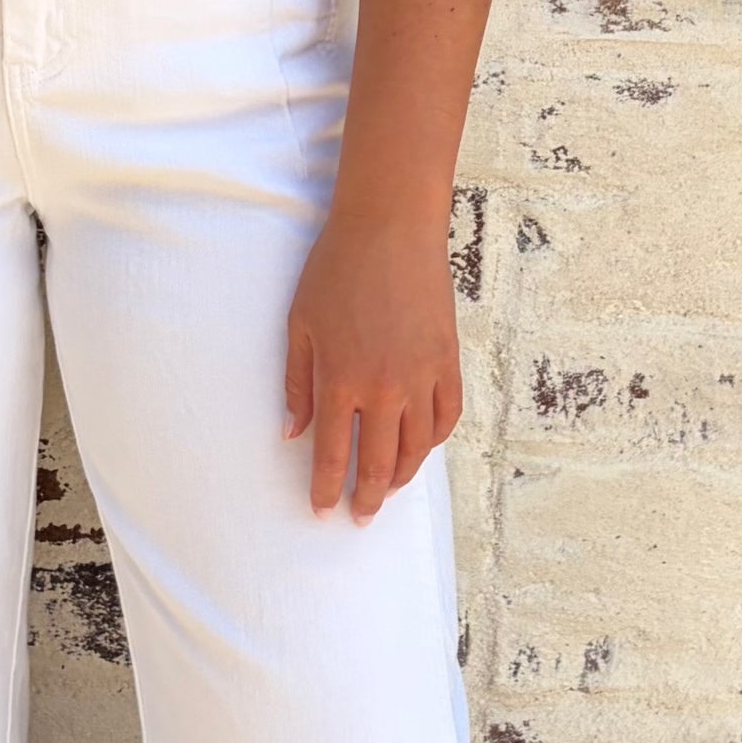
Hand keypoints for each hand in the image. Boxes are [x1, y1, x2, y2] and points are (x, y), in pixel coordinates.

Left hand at [284, 204, 462, 519]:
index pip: (332, 453)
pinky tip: (421, 448)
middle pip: (379, 463)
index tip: (323, 511)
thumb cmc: (336, 269)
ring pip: (418, 448)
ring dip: (403, 476)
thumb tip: (292, 433)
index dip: (326, 489)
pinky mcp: (448, 360)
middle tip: (361, 516)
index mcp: (341, 379)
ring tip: (390, 490)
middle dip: (368, 498)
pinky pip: (447, 416)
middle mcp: (384, 387)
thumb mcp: (300, 324)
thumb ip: (297, 384)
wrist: (391, 227)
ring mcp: (422, 375)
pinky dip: (434, 441)